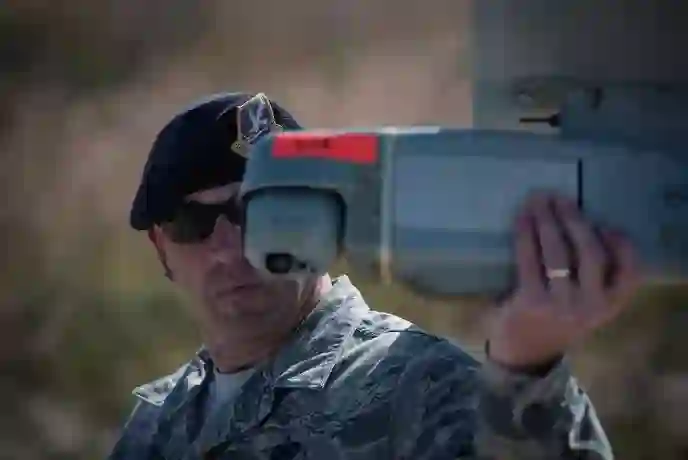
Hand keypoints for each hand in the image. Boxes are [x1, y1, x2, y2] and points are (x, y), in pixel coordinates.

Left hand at [486, 192, 641, 368]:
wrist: (525, 355)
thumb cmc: (556, 321)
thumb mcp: (586, 305)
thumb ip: (594, 277)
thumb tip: (580, 225)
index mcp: (610, 305)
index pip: (630, 272)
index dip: (621, 245)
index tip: (606, 225)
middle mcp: (591, 305)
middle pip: (590, 252)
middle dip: (574, 219)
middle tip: (559, 197)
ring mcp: (561, 304)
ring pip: (558, 253)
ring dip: (547, 221)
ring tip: (538, 201)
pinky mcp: (531, 301)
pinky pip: (529, 259)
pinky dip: (525, 235)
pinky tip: (522, 220)